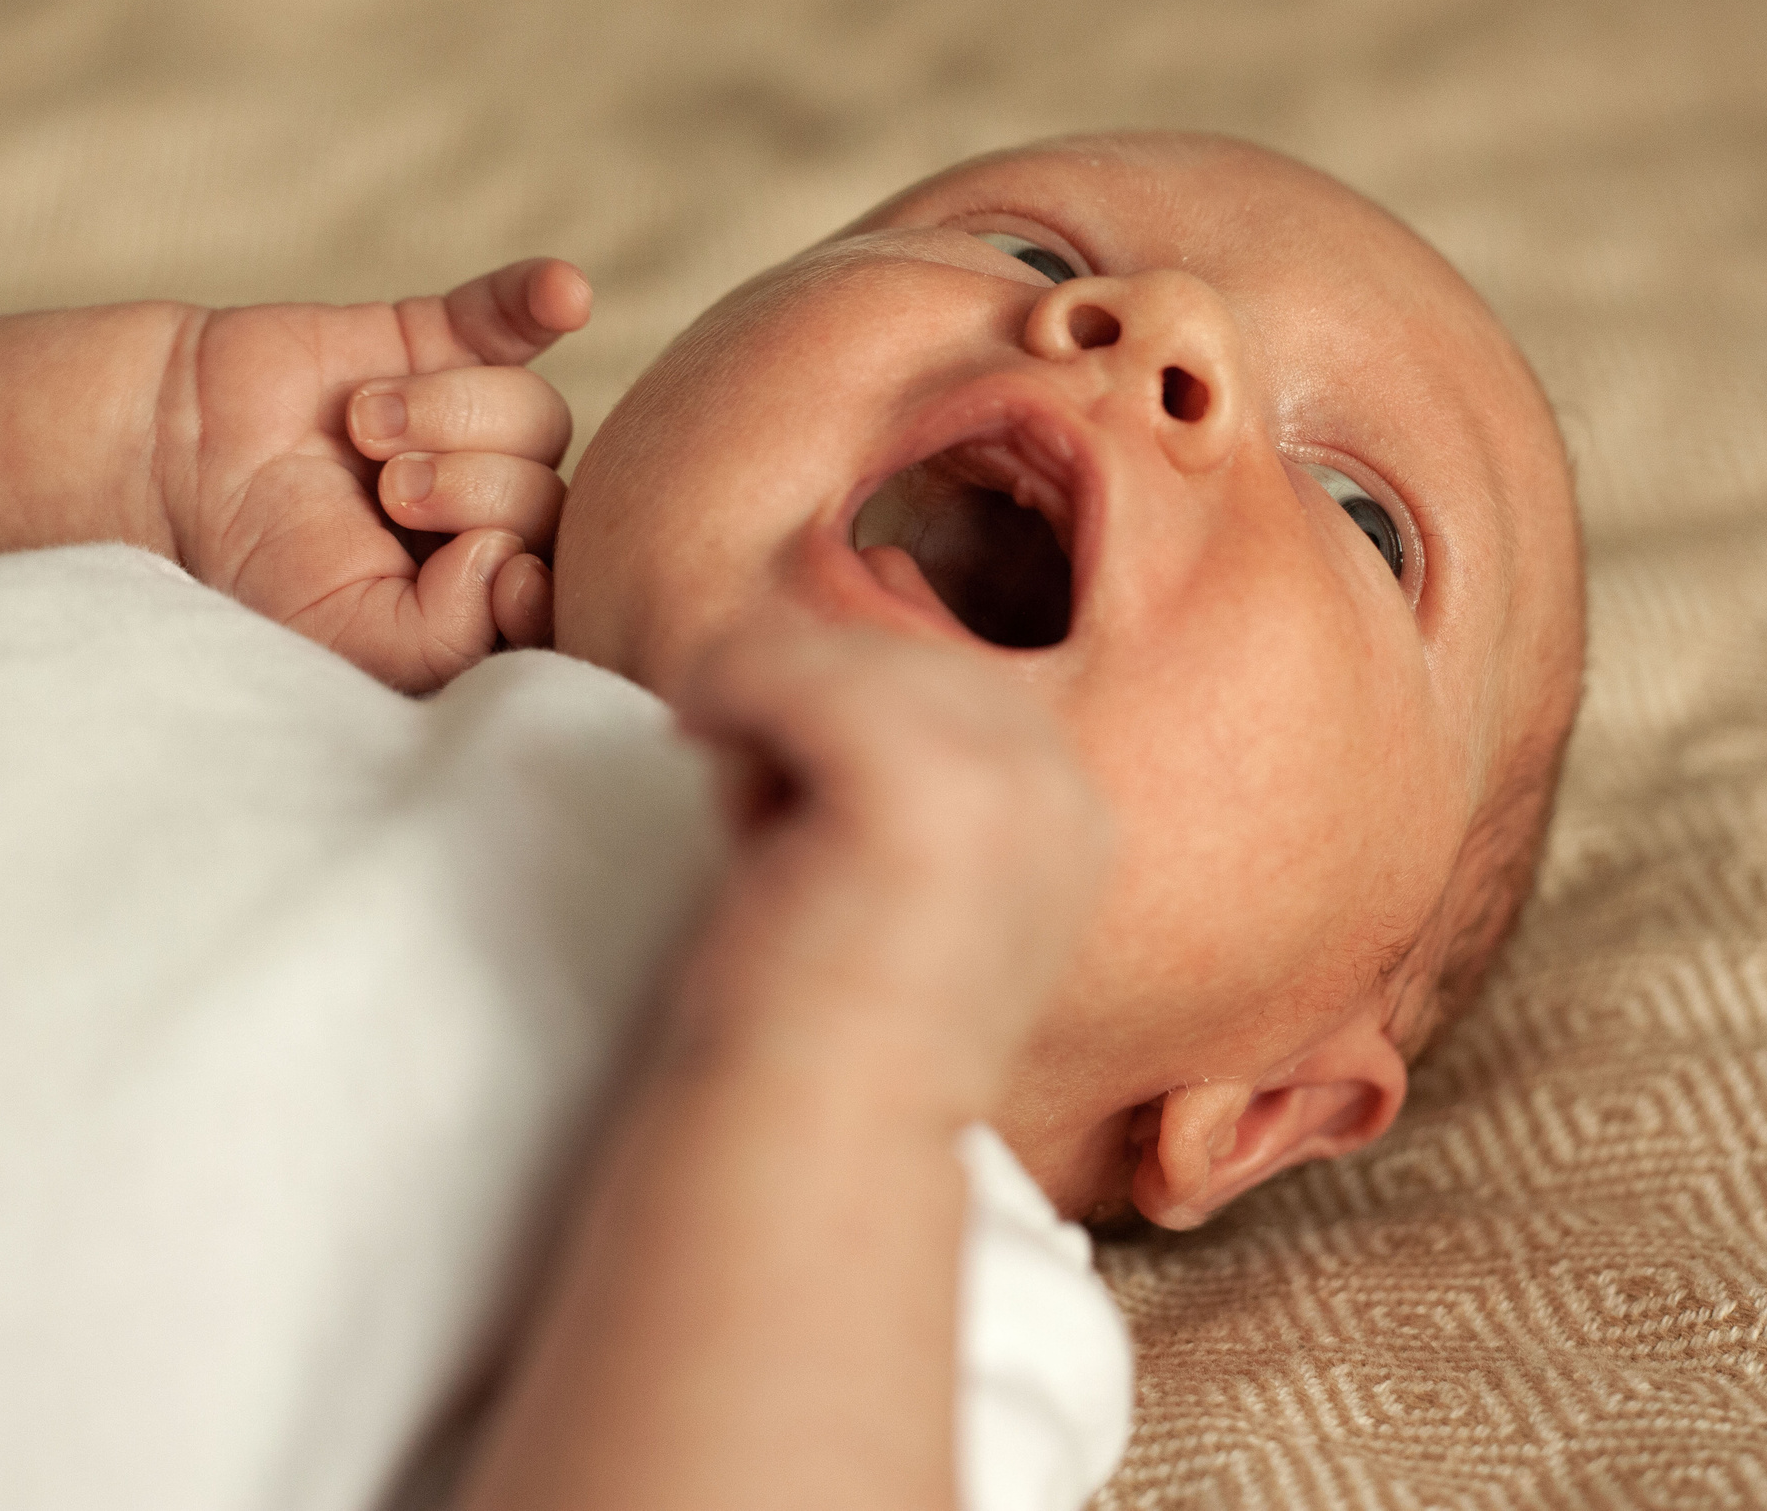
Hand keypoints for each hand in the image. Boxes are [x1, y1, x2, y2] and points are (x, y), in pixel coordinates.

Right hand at [154, 259, 586, 691]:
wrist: (173, 462)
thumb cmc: (260, 566)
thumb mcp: (355, 642)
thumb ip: (452, 637)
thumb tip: (517, 563)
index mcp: (482, 593)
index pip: (565, 589)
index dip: (543, 581)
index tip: (505, 577)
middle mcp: (494, 510)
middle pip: (551, 497)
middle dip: (468, 493)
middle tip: (388, 494)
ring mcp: (475, 425)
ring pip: (536, 413)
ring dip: (448, 416)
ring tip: (364, 427)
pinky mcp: (443, 341)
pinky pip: (516, 316)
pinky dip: (539, 299)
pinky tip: (562, 294)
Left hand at [671, 614, 1113, 1123]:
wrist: (805, 1138)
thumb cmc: (819, 1013)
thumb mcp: (888, 857)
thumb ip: (885, 753)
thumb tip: (785, 627)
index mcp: (1071, 802)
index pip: (936, 671)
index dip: (844, 726)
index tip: (802, 823)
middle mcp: (1060, 779)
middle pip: (889, 646)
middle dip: (802, 714)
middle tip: (760, 824)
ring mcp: (1001, 776)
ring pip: (829, 646)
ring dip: (757, 712)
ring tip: (747, 820)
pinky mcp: (920, 782)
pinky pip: (779, 657)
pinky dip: (718, 688)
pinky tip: (695, 746)